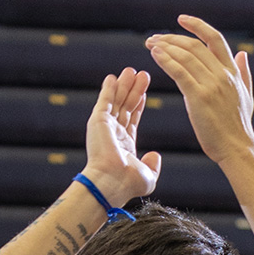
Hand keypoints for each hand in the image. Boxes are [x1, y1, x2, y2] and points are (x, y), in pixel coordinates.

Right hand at [82, 67, 160, 205]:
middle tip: (142, 74)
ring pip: (117, 100)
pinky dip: (109, 88)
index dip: (138, 105)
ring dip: (125, 85)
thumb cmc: (128, 183)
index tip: (144, 92)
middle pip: (126, 106)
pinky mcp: (98, 120)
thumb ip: (153, 165)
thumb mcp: (148, 176)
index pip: (133, 119)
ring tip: (133, 71)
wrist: (112, 182)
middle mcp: (114, 133)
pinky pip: (105, 100)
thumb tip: (155, 154)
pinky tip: (113, 77)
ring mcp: (105, 126)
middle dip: (134, 90)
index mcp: (125, 144)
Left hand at [145, 14, 253, 165]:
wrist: (238, 150)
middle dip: (171, 38)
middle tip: (155, 38)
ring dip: (163, 47)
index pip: (215, 39)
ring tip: (150, 45)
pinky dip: (165, 60)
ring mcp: (211, 86)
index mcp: (233, 73)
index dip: (197, 25)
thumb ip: (244, 74)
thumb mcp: (246, 96)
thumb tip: (243, 54)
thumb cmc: (239, 128)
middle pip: (193, 45)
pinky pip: (178, 72)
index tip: (181, 19)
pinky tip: (154, 55)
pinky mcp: (199, 98)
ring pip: (184, 56)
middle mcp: (222, 75)